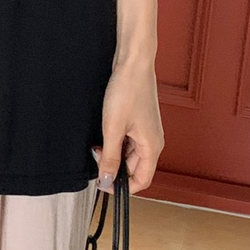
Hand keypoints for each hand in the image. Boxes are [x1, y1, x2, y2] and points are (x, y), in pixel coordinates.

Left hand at [93, 61, 163, 195]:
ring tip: (98, 144)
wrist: (133, 63)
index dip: (122, 187)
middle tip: (96, 157)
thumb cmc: (128, 90)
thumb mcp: (113, 128)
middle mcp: (153, 141)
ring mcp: (146, 131)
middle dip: (114, 167)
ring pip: (129, 154)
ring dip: (113, 154)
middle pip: (134, 168)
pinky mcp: (139, 121)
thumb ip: (109, 157)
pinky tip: (103, 134)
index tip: (103, 183)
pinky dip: (115, 142)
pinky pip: (128, 141)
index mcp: (152, 147)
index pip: (142, 181)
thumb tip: (106, 181)